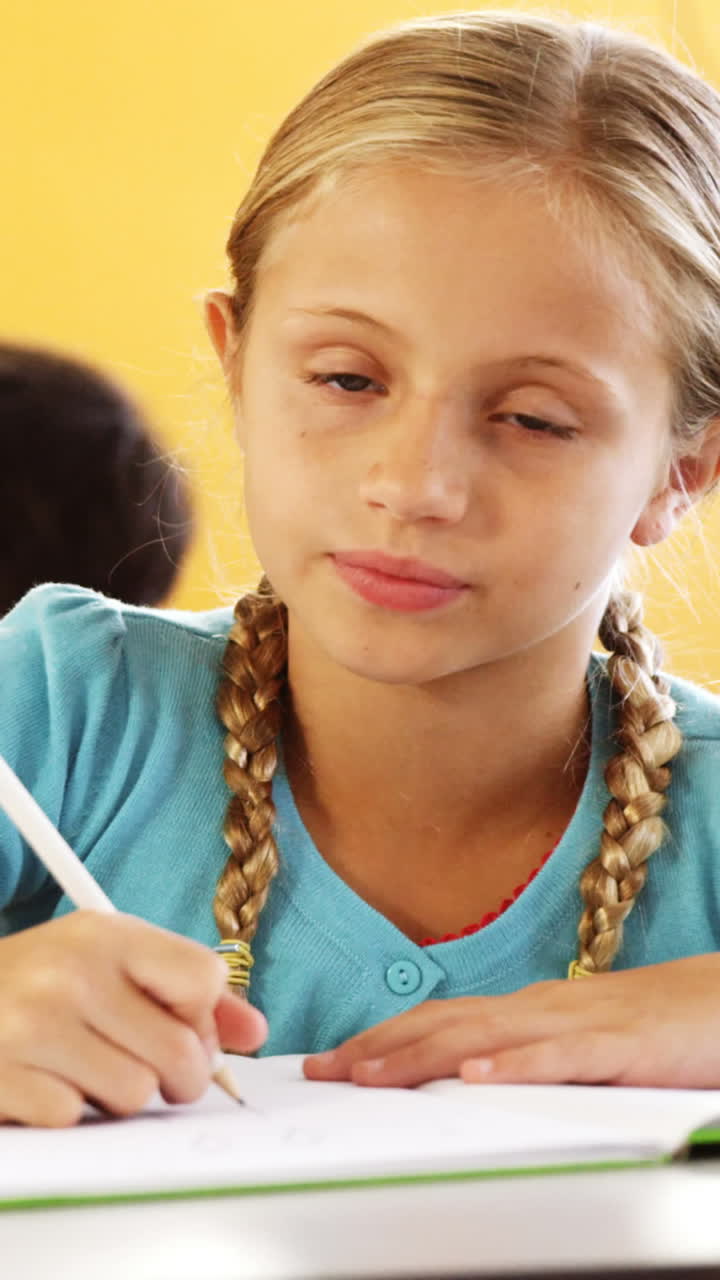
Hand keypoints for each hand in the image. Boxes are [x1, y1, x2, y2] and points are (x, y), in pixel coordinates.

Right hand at [0, 911, 266, 1125]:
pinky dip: (69, 1112)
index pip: (204, 978)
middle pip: (180, 1050)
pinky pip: (77, 1117)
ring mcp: (33, 1025)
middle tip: (149, 1070)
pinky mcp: (4, 1076)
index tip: (179, 1024)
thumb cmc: (36, 983)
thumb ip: (183, 989)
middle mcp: (71, 972)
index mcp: (105, 934)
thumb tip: (253, 1031)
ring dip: (118, 1096)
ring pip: (135, 1092)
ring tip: (87, 1070)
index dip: (203, 1015)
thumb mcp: (106, 962)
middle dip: (176, 1076)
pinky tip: (48, 1083)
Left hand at [304, 955, 719, 1088]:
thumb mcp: (571, 1042)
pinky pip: (557, 1057)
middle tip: (325, 1071)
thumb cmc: (648, 1028)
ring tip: (372, 1075)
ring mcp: (574, 1023)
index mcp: (525, 1010)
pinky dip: (512, 1065)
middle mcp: (537, 1008)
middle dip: (379, 1048)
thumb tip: (460, 1075)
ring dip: (422, 1055)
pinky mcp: (616, 1045)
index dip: (381, 1038)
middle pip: (444, 1024)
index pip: (438, 1020)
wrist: (718, 1003)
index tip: (332, 1061)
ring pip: (485, 1036)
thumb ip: (520, 1054)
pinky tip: (475, 1076)